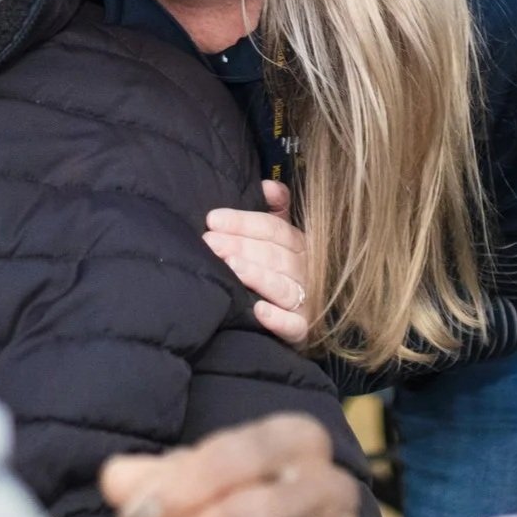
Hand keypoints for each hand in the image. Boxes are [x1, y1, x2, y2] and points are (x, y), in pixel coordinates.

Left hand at [202, 180, 310, 344]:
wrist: (296, 316)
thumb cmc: (280, 269)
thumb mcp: (280, 236)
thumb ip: (275, 209)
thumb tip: (268, 186)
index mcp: (299, 245)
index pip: (273, 229)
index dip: (243, 222)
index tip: (212, 219)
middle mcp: (305, 271)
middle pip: (274, 256)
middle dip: (241, 247)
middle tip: (210, 243)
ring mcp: (306, 301)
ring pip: (284, 287)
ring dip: (258, 276)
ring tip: (231, 268)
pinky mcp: (302, 330)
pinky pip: (295, 326)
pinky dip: (279, 320)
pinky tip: (259, 311)